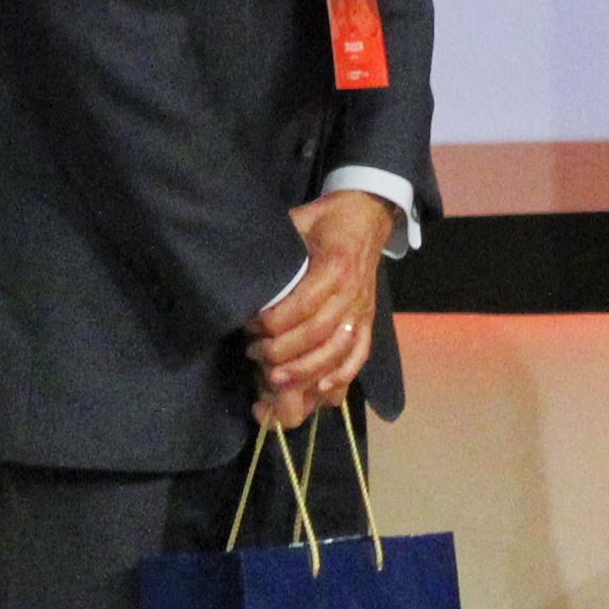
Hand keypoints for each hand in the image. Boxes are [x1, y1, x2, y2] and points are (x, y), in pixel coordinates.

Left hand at [247, 190, 396, 426]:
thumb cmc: (324, 220)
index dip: (274, 322)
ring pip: (337, 351)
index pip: (303, 304)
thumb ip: (275, 247)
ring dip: (305, 371)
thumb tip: (239, 269)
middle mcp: (352, 292)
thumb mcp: (296, 221)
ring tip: (274, 379)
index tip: (250, 325)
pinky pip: (359, 355)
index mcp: (334, 265)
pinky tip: (320, 392)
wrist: (367, 217)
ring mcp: (363, 310)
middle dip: (282, 352)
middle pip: (317, 334)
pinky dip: (342, 377)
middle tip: (254, 354)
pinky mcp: (368, 322)